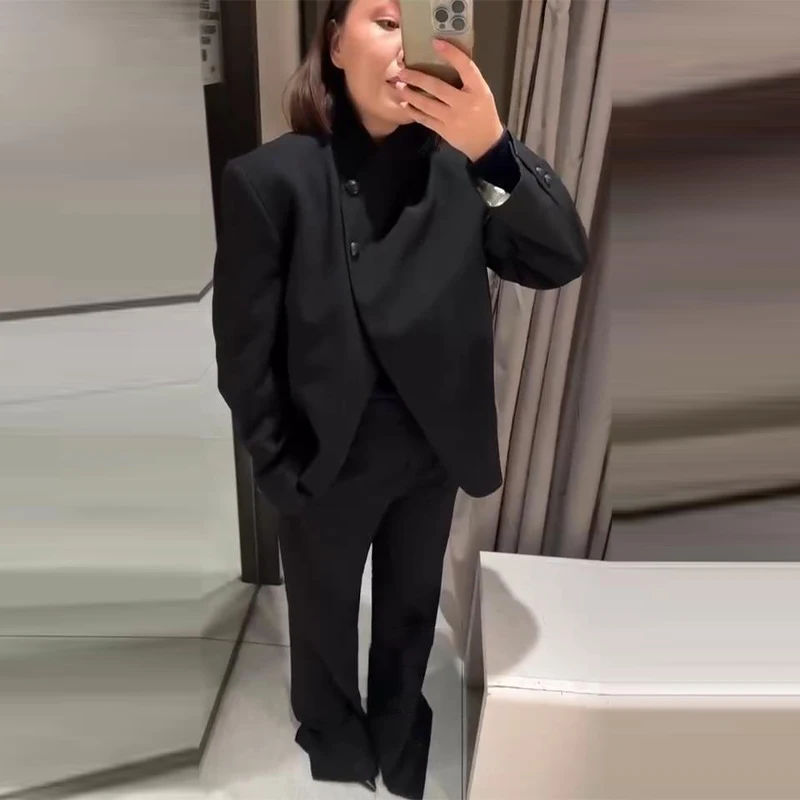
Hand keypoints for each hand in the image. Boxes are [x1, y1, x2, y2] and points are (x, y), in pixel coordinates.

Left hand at [398, 39, 504, 162]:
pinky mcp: (444, 131)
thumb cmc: (483, 112)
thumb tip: (445, 61)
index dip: (451, 53)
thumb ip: (467, 79)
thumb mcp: (482, 92)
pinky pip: (425, 119)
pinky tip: (405, 104)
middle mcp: (465, 103)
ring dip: (411, 94)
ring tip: (399, 86)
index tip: (435, 42)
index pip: (465, 67)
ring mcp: (453, 119)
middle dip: (417, 78)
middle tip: (402, 71)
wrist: (486, 142)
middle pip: (437, 87)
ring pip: (427, 104)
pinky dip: (413, 111)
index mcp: (478, 90)